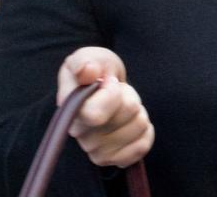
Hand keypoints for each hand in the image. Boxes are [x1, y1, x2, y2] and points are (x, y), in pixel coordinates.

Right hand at [57, 47, 154, 167]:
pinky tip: (132, 121)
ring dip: (137, 111)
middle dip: (128, 97)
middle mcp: (81, 136)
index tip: (110, 81)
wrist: (103, 85)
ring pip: (139, 127)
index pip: (96, 115)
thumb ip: (84, 62)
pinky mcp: (115, 160)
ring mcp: (97, 151)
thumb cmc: (95, 69)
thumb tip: (87, 71)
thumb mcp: (88, 56)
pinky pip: (144, 145)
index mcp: (70, 112)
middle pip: (125, 118)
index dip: (112, 93)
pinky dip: (145, 129)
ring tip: (124, 105)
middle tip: (118, 92)